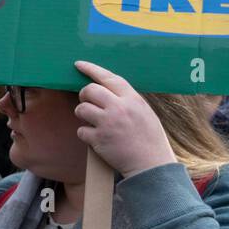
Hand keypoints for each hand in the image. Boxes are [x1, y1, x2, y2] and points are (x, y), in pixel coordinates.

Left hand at [74, 61, 175, 177]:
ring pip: (81, 109)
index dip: (92, 69)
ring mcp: (107, 123)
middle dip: (84, 95)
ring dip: (82, 114)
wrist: (150, 165)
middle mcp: (119, 108)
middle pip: (89, 90)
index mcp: (133, 99)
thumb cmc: (149, 139)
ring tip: (93, 122)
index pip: (109, 78)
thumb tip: (105, 91)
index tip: (78, 64)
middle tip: (88, 102)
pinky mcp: (98, 139)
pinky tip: (97, 139)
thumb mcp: (144, 112)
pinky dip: (85, 134)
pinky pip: (81, 130)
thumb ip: (126, 100)